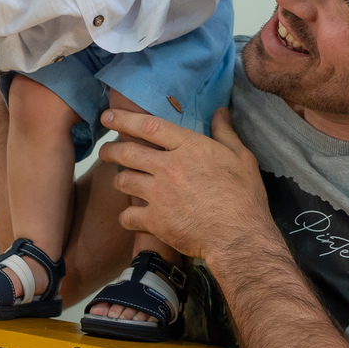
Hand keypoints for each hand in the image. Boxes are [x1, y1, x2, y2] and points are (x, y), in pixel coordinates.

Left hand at [97, 107, 272, 261]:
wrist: (238, 236)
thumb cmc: (244, 196)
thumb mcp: (241, 158)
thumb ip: (225, 133)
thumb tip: (220, 111)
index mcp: (189, 147)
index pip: (149, 126)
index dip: (124, 119)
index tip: (108, 117)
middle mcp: (168, 166)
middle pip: (127, 152)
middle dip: (110, 150)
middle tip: (104, 150)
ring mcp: (158, 194)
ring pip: (123, 180)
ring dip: (119, 179)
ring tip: (121, 181)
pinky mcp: (155, 221)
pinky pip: (127, 215)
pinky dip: (126, 216)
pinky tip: (131, 217)